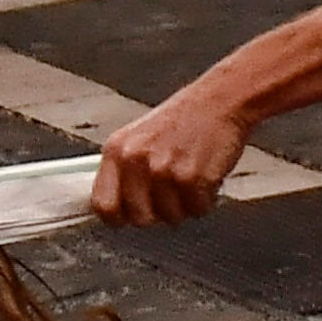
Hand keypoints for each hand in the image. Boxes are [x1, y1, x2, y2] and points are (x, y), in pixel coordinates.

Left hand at [92, 85, 252, 223]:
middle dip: (158, 214)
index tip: (126, 219)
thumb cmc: (181, 120)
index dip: (117, 218)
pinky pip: (197, 210)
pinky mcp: (192, 178)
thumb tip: (113, 206)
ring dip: (185, 206)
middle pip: (139, 218)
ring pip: (171, 217)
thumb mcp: (138, 139)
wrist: (218, 101)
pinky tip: (205, 177)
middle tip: (169, 195)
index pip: (102, 205)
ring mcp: (163, 170)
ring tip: (189, 179)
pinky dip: (205, 201)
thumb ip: (123, 171)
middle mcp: (135, 160)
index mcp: (116, 150)